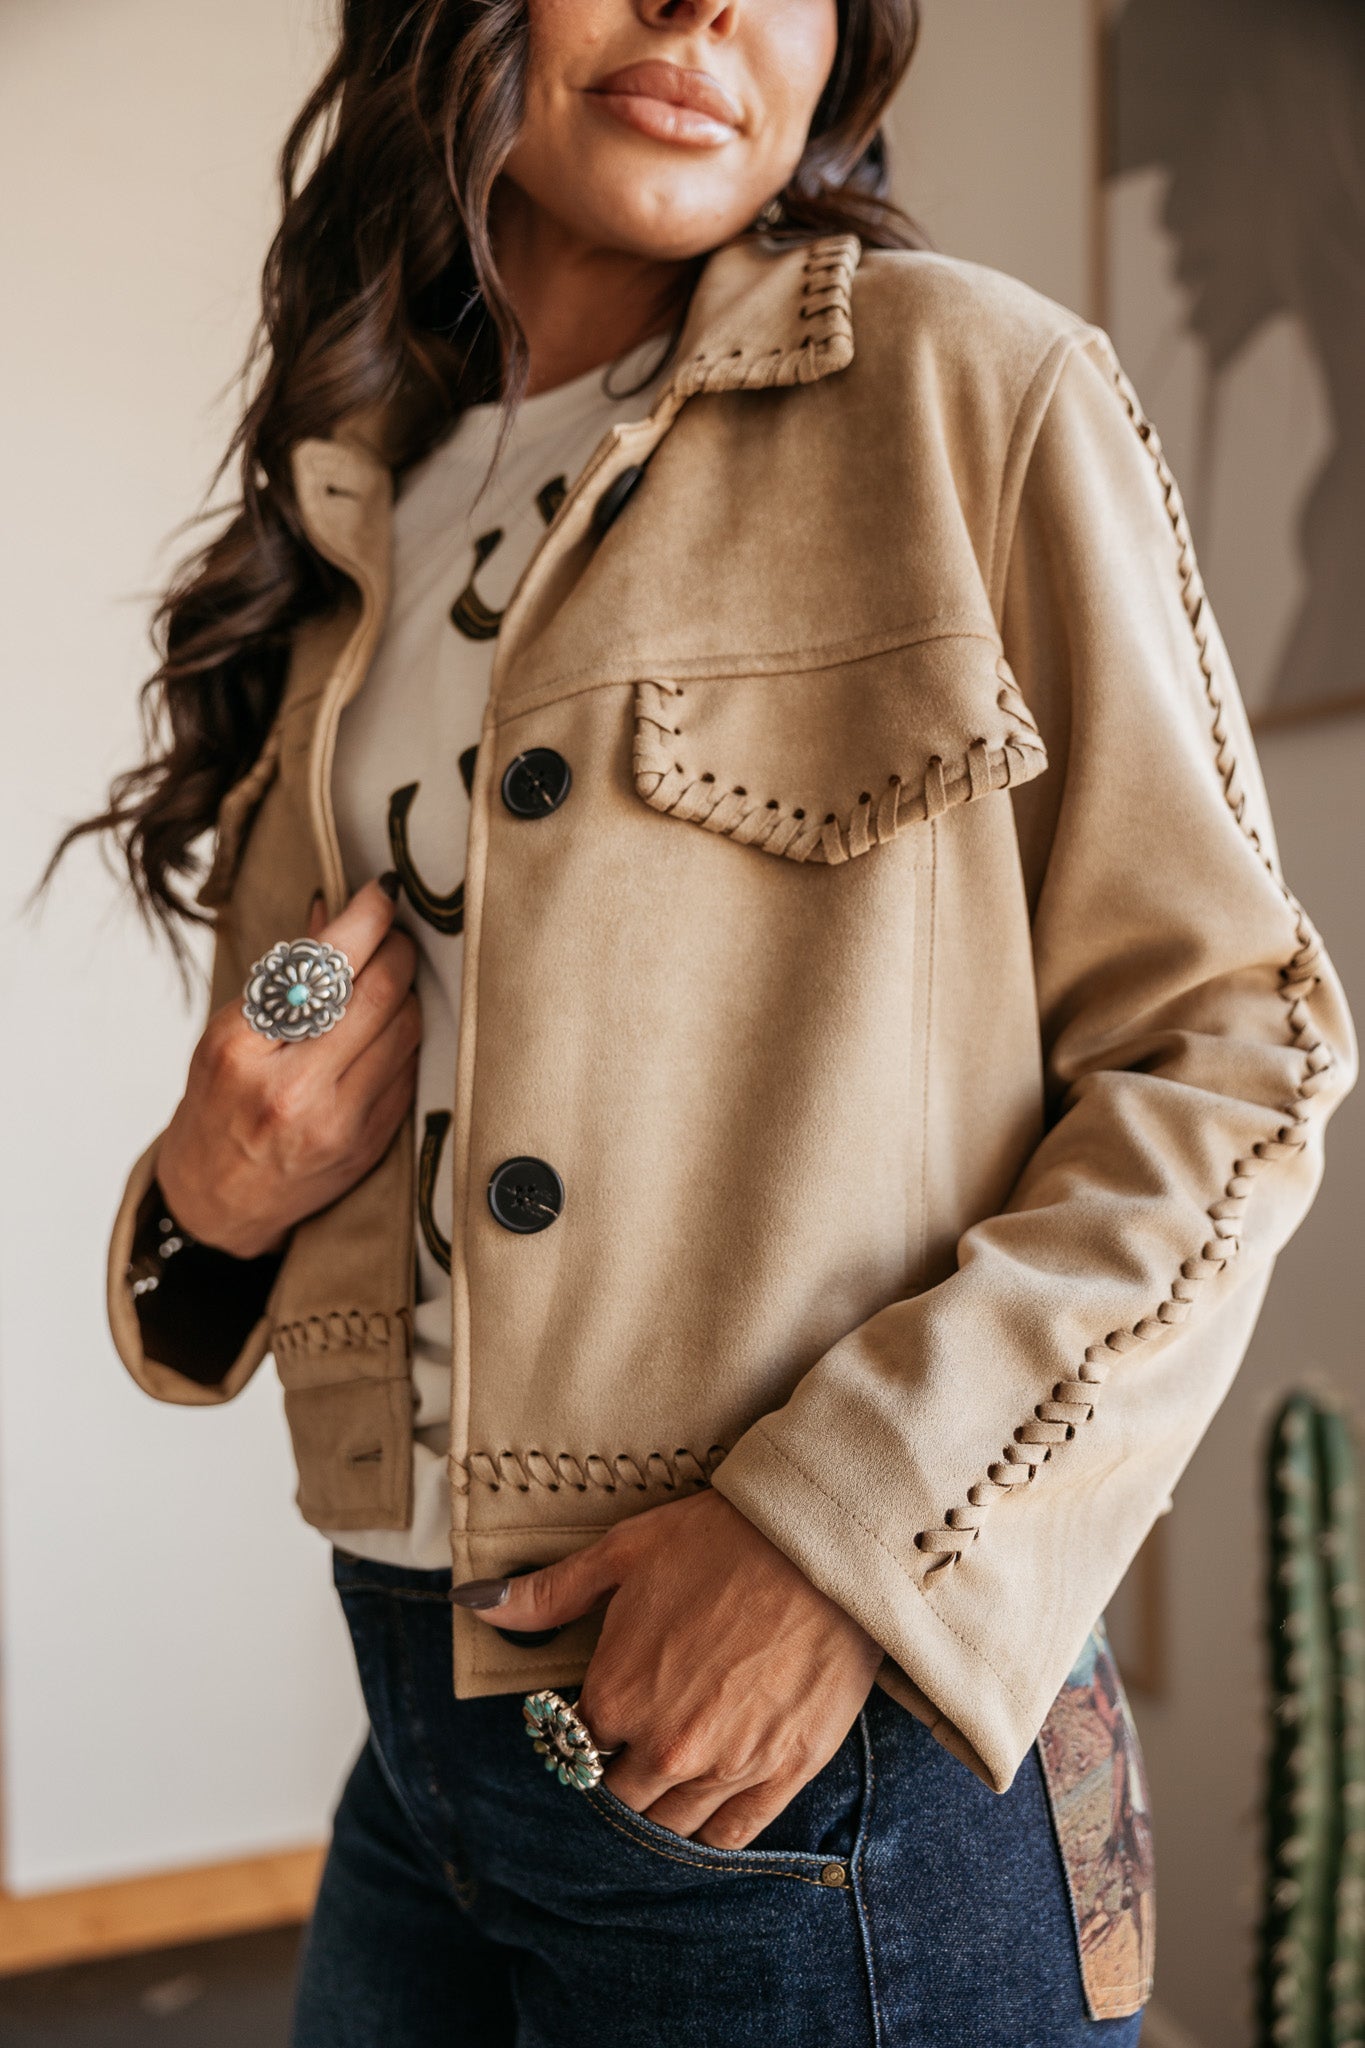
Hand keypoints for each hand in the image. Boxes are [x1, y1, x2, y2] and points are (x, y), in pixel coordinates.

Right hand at [157, 878, 420, 1257]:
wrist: (219, 1200)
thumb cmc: (217, 1107)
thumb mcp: (228, 1034)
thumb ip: (284, 976)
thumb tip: (335, 914)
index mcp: (243, 1050)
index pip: (322, 966)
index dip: (365, 919)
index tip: (382, 893)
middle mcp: (292, 1088)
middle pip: (379, 994)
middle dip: (399, 949)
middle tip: (396, 932)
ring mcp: (337, 1121)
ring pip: (407, 1029)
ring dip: (410, 991)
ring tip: (392, 977)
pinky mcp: (369, 1143)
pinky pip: (409, 1069)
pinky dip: (406, 1037)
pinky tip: (389, 1028)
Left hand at [457, 1490, 882, 1849]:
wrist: (818, 1546)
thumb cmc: (718, 1540)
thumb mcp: (624, 1554)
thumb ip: (549, 1594)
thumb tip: (474, 1605)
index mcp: (616, 1697)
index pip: (576, 1745)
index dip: (585, 1725)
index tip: (602, 1706)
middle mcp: (665, 1747)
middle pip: (620, 1797)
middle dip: (621, 1769)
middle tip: (640, 1735)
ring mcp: (727, 1766)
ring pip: (672, 1824)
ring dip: (664, 1802)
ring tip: (674, 1765)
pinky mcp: (783, 1772)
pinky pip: (733, 1834)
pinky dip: (715, 1826)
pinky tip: (710, 1801)